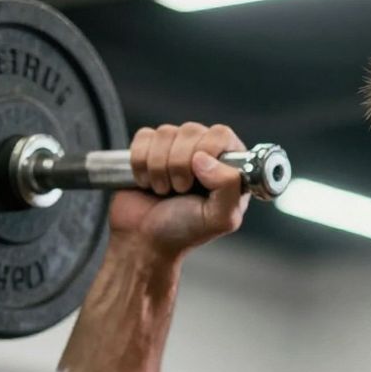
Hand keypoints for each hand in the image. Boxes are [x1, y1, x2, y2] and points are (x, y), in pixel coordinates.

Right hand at [109, 122, 250, 254]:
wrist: (145, 240)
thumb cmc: (184, 231)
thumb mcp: (219, 218)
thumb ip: (228, 187)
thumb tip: (205, 158)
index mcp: (229, 166)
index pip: (221, 134)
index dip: (206, 152)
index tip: (197, 181)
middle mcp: (205, 152)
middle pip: (191, 130)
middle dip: (180, 165)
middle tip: (179, 191)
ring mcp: (176, 148)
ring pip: (166, 133)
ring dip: (159, 168)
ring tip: (165, 190)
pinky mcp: (149, 148)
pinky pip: (143, 137)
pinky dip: (141, 163)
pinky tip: (147, 182)